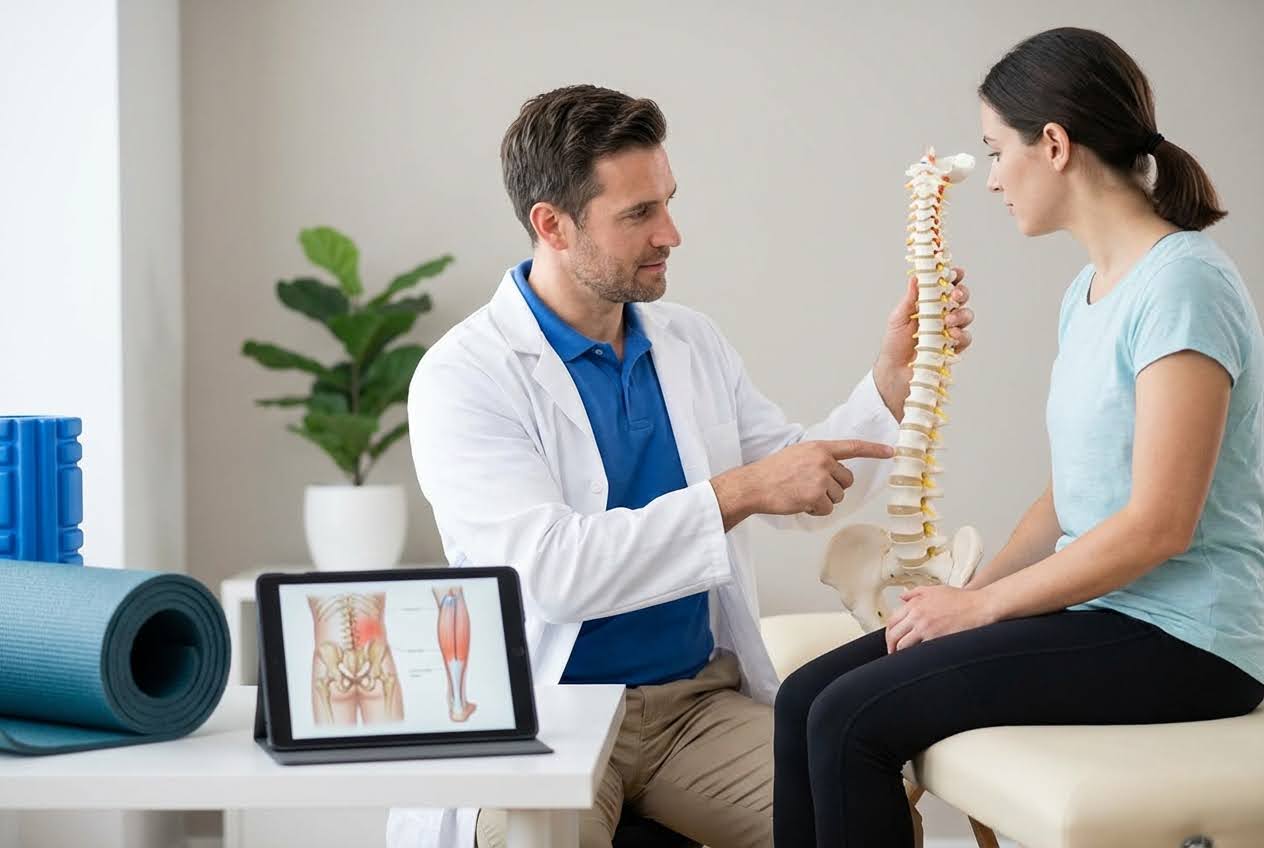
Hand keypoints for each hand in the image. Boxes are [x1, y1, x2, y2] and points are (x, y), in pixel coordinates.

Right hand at [711, 439, 893, 528]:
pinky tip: (800, 503)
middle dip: (834, 488)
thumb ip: (818, 458)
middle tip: (812, 488)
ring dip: (824, 500)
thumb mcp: (797, 454)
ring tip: (802, 494)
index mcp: (819, 448)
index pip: (853, 447)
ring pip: (838, 496)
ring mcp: (820, 478)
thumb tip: (834, 470)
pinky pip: (828, 509)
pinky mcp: (816, 496)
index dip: (874, 449)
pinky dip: (816, 510)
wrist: (754, 485)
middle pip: (847, 480)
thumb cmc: (772, 472)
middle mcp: (823, 461)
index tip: (891, 451)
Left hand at [874, 267, 973, 418]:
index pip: (945, 285)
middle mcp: (942, 315)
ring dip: (961, 314)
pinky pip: (966, 337)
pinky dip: (962, 334)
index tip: (955, 272)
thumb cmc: (895, 344)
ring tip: (949, 321)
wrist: (895, 371)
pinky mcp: (953, 347)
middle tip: (954, 295)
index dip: (953, 277)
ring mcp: (949, 331)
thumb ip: (910, 298)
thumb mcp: (898, 318)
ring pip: (966, 315)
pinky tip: (952, 335)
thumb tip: (916, 277)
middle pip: (960, 297)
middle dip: (961, 293)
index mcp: (929, 304)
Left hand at [884, 585, 997, 653]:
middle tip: (893, 653)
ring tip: (904, 660)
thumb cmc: (962, 599)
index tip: (891, 640)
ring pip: (902, 645)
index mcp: (915, 604)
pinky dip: (915, 656)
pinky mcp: (936, 638)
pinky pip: (918, 651)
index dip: (888, 634)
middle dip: (891, 646)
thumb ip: (916, 593)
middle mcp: (917, 615)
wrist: (980, 607)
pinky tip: (917, 660)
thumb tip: (901, 597)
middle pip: (893, 634)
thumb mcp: (936, 590)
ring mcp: (926, 627)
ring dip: (901, 654)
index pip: (892, 621)